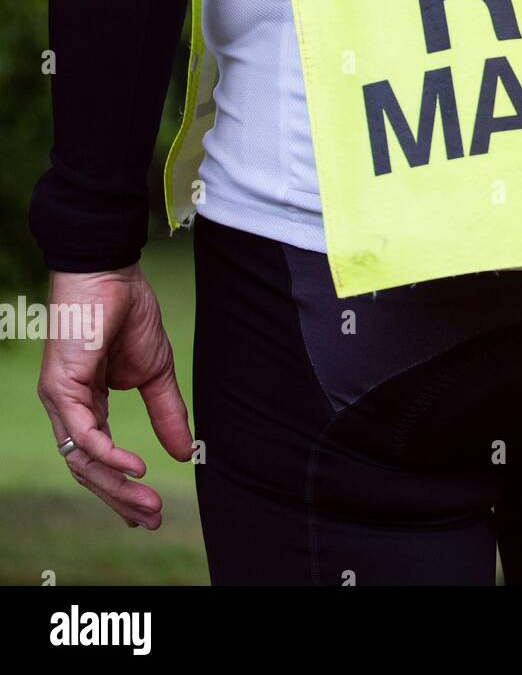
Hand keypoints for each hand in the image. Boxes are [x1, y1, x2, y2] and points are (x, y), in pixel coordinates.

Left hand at [36, 265, 193, 528]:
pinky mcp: (61, 388)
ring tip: (147, 505)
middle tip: (151, 520)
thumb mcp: (157, 373)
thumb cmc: (128, 315)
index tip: (148, 514)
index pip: (100, 460)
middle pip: (88, 469)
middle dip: (121, 499)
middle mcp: (69, 410)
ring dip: (116, 487)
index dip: (123, 489)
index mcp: (89, 406)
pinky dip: (108, 454)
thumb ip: (167, 414)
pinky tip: (134, 468)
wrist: (111, 275)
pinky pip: (84, 433)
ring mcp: (61, 401)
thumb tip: (185, 452)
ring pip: (82, 459)